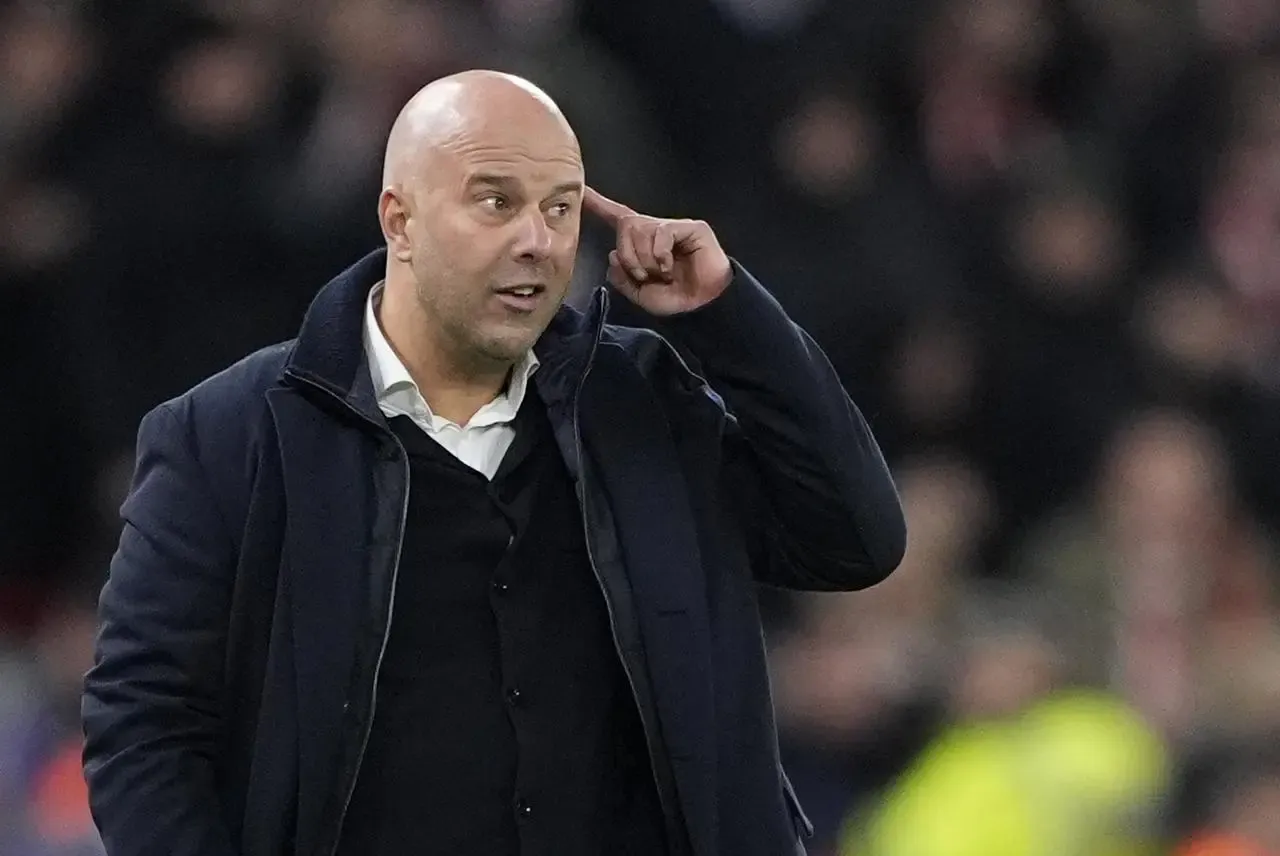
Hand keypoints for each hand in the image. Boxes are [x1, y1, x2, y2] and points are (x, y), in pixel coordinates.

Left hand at [583, 187, 732, 314]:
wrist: (702, 307)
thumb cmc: (675, 300)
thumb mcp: (639, 293)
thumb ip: (621, 277)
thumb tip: (613, 255)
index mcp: (643, 243)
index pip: (618, 218)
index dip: (599, 205)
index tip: (582, 191)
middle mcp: (656, 231)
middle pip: (626, 225)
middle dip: (629, 255)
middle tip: (643, 276)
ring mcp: (673, 227)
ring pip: (641, 229)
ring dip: (645, 259)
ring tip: (661, 274)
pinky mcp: (691, 228)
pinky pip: (661, 233)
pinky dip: (661, 255)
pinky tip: (670, 268)